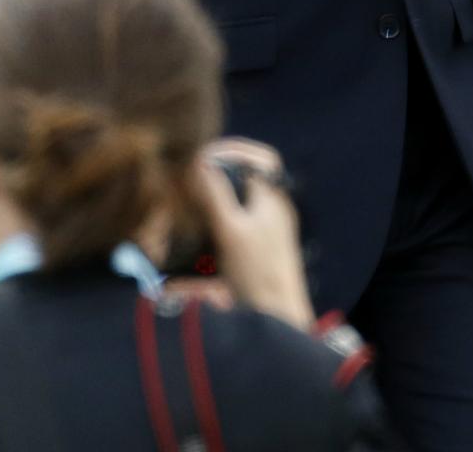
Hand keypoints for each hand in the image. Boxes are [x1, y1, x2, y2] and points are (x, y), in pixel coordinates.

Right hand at [191, 137, 314, 329]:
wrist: (279, 321)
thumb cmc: (258, 274)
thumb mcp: (231, 230)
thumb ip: (217, 194)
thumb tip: (202, 161)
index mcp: (273, 200)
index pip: (262, 159)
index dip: (235, 150)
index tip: (206, 154)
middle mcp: (275, 212)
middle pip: (249, 179)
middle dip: (221, 175)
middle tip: (194, 178)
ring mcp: (270, 234)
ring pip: (242, 204)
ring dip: (217, 200)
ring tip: (193, 205)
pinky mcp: (260, 254)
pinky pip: (239, 228)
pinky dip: (219, 225)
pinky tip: (202, 238)